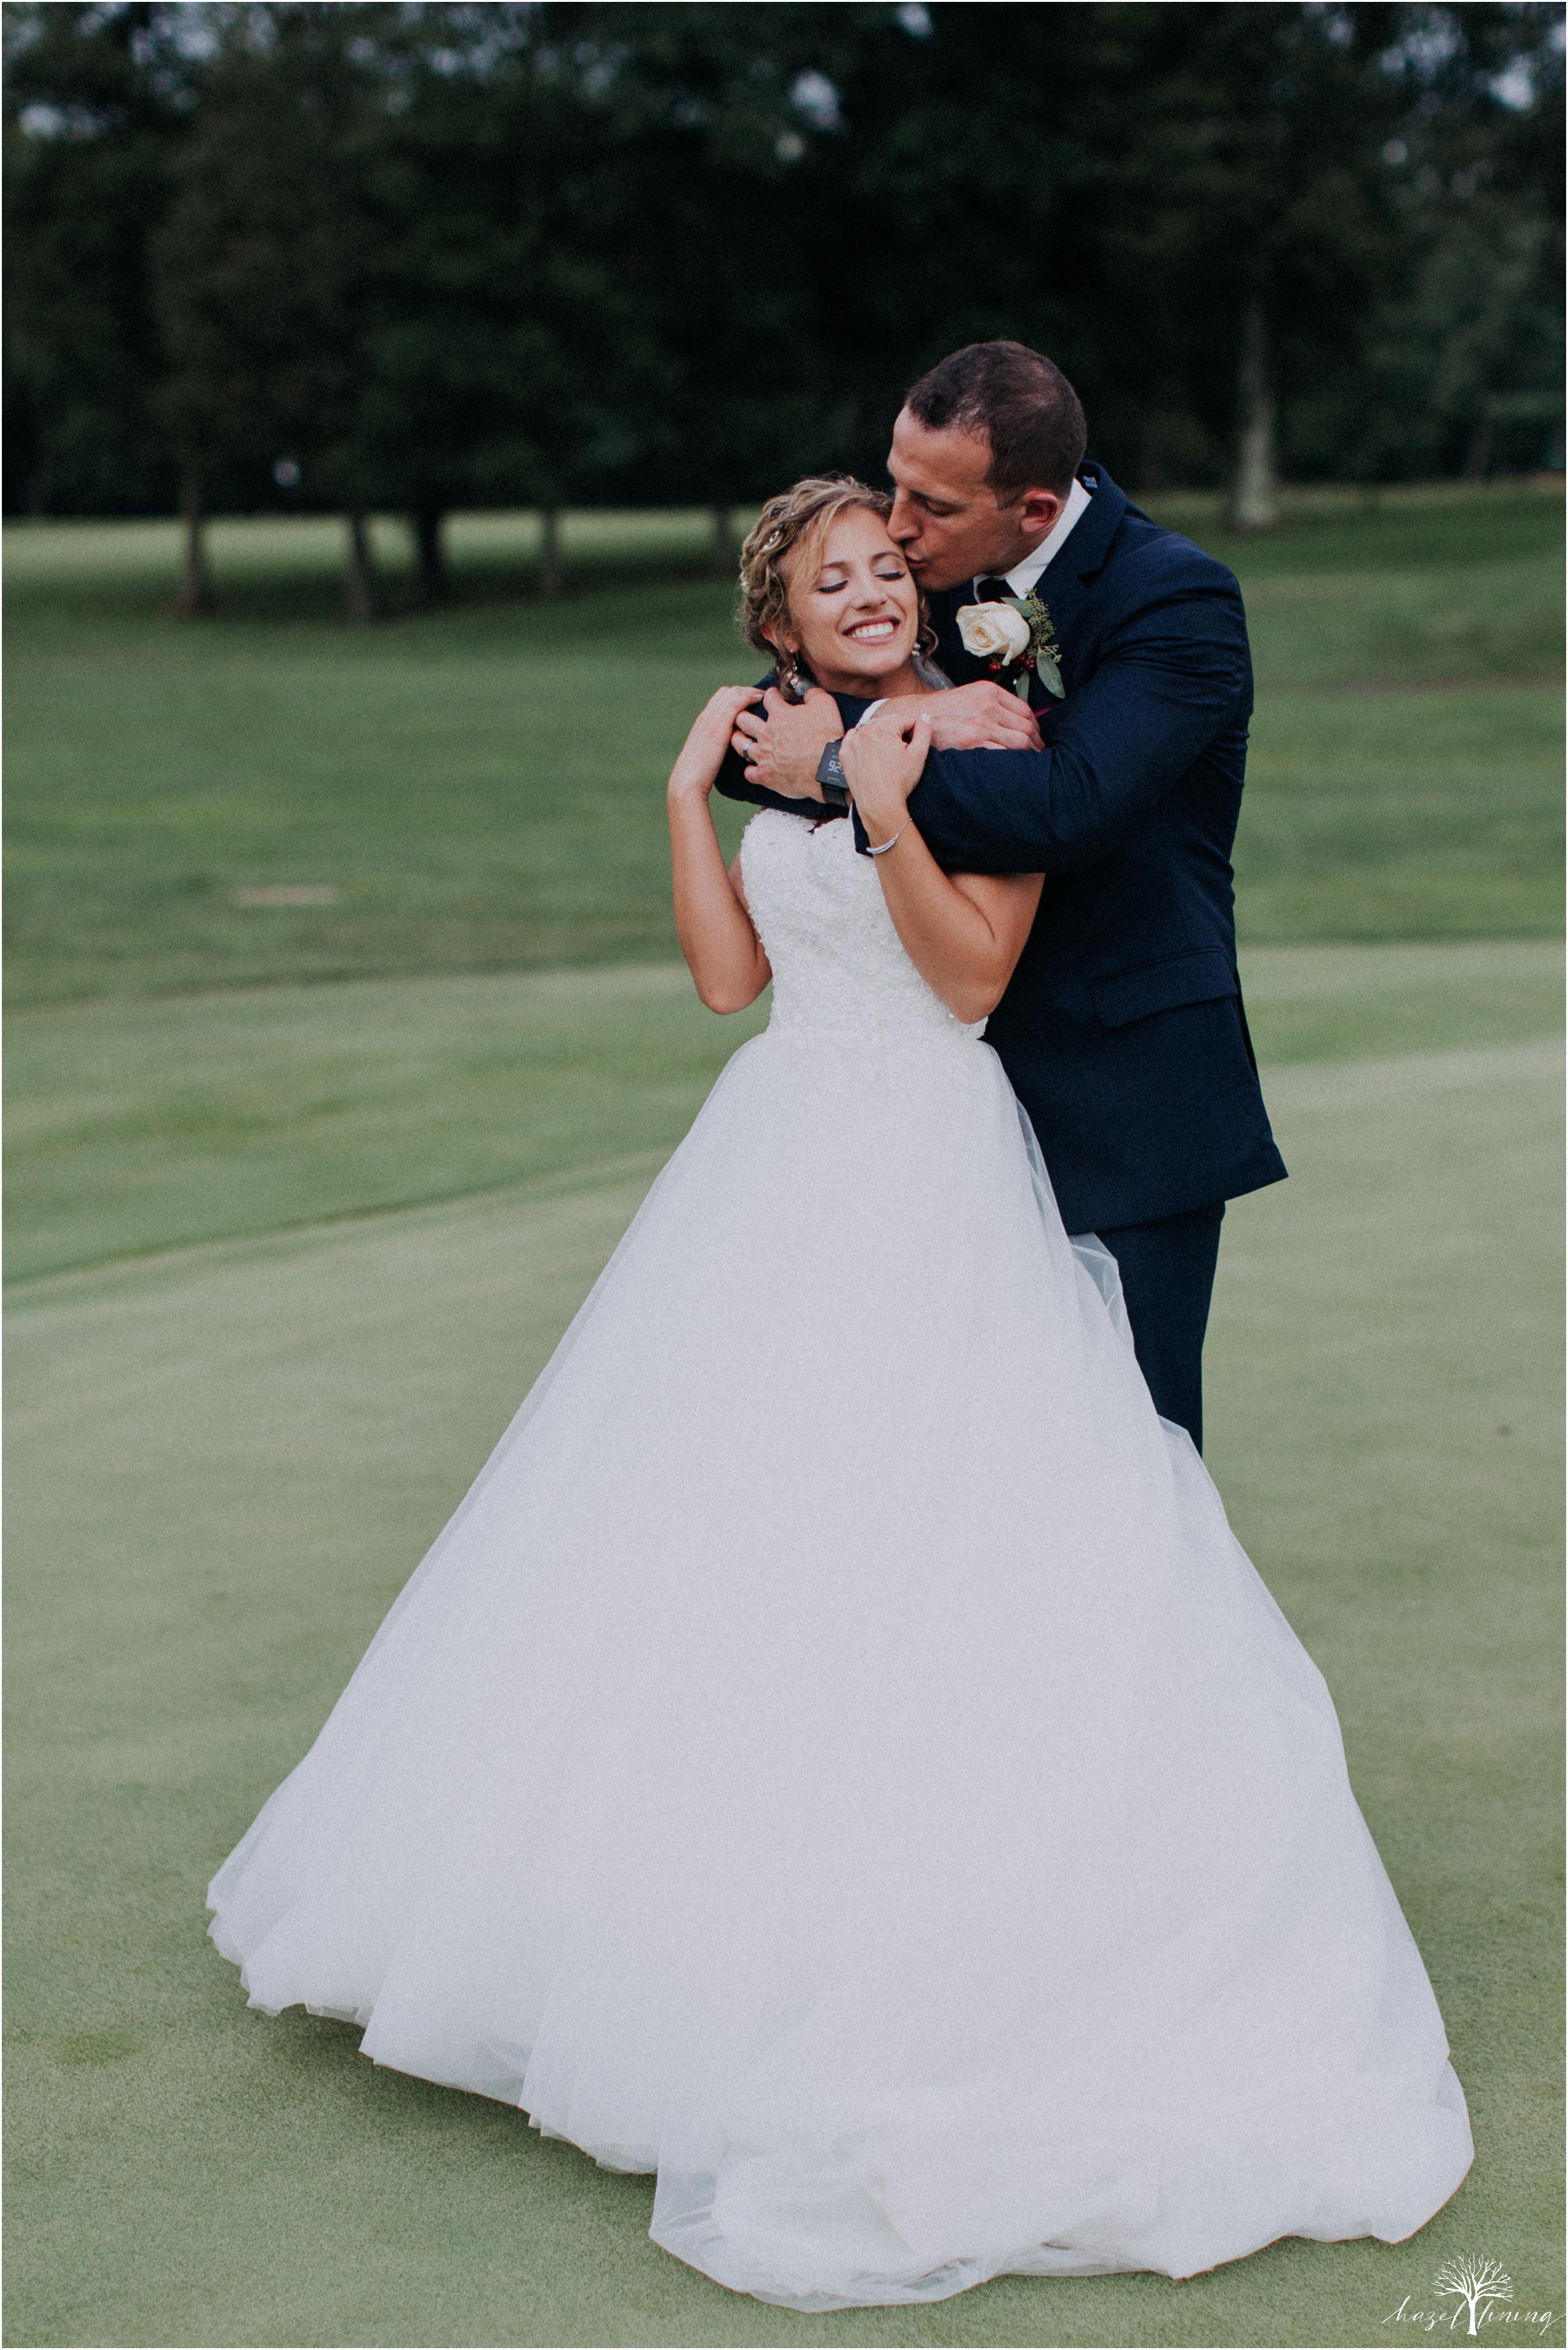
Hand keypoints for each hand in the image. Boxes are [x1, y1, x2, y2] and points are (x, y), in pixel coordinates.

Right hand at [668, 687, 762, 803]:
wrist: (689, 778)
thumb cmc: (698, 774)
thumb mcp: (706, 754)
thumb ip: (715, 746)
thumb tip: (725, 750)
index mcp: (703, 722)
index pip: (719, 699)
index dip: (735, 696)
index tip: (748, 700)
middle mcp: (707, 716)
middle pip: (727, 692)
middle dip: (744, 690)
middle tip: (759, 695)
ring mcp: (713, 718)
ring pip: (733, 693)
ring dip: (749, 691)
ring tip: (763, 695)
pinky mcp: (720, 724)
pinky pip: (737, 702)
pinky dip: (750, 696)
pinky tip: (760, 699)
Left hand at [729, 686, 840, 800]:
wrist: (827, 768)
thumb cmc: (827, 737)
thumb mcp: (825, 705)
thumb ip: (813, 693)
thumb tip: (807, 691)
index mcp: (780, 715)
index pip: (769, 699)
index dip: (770, 695)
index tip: (771, 696)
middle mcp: (766, 733)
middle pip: (744, 720)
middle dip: (742, 715)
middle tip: (743, 715)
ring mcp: (764, 755)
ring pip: (740, 744)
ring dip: (738, 739)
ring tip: (739, 738)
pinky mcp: (765, 775)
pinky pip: (749, 772)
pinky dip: (750, 769)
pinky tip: (753, 768)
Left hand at [839, 705, 932, 842]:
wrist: (879, 805)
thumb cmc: (899, 782)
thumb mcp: (919, 754)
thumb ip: (924, 731)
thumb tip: (923, 718)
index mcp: (882, 728)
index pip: (906, 720)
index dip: (915, 732)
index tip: (915, 748)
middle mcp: (863, 731)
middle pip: (888, 723)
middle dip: (897, 733)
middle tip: (902, 753)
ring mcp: (851, 742)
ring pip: (872, 729)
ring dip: (882, 736)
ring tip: (888, 756)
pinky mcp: (844, 754)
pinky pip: (855, 739)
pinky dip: (864, 742)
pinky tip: (872, 754)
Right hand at [879, 681, 1041, 753]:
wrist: (911, 718)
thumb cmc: (941, 713)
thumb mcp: (968, 697)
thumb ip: (991, 705)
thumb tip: (1016, 722)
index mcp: (988, 691)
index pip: (1025, 711)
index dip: (1036, 729)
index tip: (1037, 741)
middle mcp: (987, 704)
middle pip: (1027, 727)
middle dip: (1037, 745)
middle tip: (1038, 757)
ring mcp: (980, 722)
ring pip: (1020, 741)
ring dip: (1029, 755)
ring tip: (1029, 766)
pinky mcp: (972, 740)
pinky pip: (1004, 753)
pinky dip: (1013, 762)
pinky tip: (1013, 769)